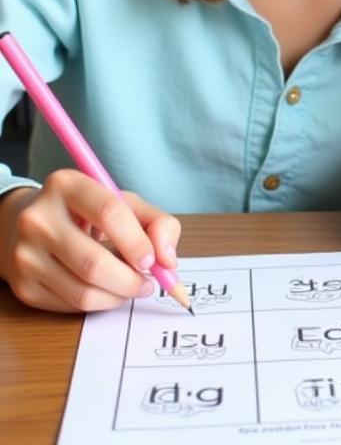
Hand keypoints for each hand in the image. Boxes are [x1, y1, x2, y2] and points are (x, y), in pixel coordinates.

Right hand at [0, 169, 180, 312]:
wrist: (31, 224)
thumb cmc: (87, 212)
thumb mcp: (124, 203)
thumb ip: (157, 223)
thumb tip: (168, 260)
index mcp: (68, 185)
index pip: (109, 214)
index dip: (137, 242)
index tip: (153, 261)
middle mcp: (39, 218)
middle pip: (93, 263)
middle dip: (130, 281)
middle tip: (148, 283)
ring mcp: (25, 254)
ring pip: (82, 292)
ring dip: (118, 297)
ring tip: (132, 288)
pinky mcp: (22, 285)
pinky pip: (69, 306)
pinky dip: (97, 304)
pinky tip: (106, 291)